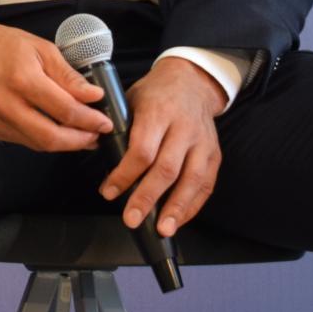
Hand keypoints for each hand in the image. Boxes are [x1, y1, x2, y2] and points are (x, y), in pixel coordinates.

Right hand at [0, 18, 112, 151]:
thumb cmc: (2, 44)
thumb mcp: (40, 48)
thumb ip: (68, 75)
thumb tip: (94, 97)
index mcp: (22, 79)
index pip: (65, 110)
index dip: (90, 120)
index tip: (105, 122)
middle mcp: (6, 103)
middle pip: (51, 137)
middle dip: (80, 141)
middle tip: (96, 137)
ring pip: (36, 144)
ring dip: (63, 144)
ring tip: (81, 137)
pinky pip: (21, 140)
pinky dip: (41, 139)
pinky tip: (53, 131)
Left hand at [98, 57, 224, 236]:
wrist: (192, 82)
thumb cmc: (154, 94)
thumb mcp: (130, 100)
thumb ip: (117, 127)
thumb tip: (98, 155)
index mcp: (158, 112)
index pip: (142, 149)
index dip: (125, 175)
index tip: (109, 192)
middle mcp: (183, 128)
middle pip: (166, 169)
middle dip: (148, 198)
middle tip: (131, 219)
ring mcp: (202, 142)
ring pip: (191, 180)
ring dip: (176, 208)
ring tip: (162, 230)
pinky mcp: (214, 154)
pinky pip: (206, 185)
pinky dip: (192, 205)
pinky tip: (178, 220)